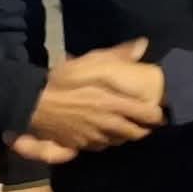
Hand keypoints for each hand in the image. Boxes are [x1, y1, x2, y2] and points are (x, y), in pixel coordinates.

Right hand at [23, 39, 164, 155]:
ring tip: (127, 127)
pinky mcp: (81, 145)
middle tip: (145, 122)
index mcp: (114, 103)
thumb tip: (142, 44)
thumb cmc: (63, 80)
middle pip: (137, 133)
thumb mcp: (90, 62)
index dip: (156, 115)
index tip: (159, 110)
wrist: (33, 103)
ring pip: (120, 142)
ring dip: (125, 136)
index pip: (148, 115)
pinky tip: (105, 133)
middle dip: (143, 128)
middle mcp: (109, 123)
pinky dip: (106, 141)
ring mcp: (95, 137)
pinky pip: (101, 147)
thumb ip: (118, 55)